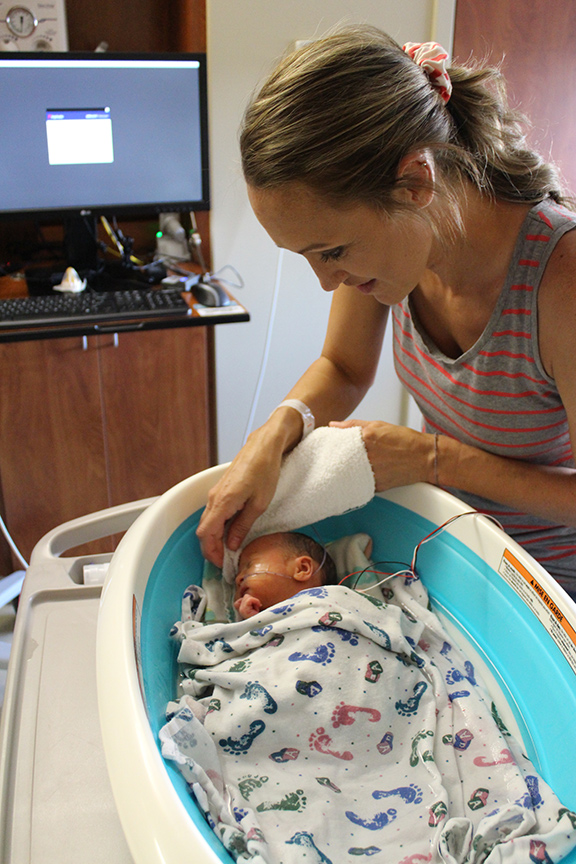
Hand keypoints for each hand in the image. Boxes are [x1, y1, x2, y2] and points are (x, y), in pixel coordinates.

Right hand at [196, 426, 285, 566]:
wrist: (264, 447)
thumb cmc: (265, 470)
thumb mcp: (259, 504)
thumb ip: (243, 525)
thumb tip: (232, 544)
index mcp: (223, 502)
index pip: (207, 534)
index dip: (211, 552)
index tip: (221, 564)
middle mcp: (214, 498)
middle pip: (204, 530)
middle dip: (211, 549)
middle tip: (224, 562)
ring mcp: (216, 493)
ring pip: (208, 522)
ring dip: (215, 538)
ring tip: (229, 550)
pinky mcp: (221, 490)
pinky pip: (214, 513)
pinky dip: (218, 526)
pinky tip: (230, 532)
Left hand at [329, 419, 434, 490]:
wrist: (425, 457)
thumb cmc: (404, 440)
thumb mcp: (379, 425)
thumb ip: (353, 425)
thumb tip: (333, 424)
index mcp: (366, 438)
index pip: (337, 442)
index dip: (329, 444)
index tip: (324, 444)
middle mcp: (367, 456)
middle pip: (340, 459)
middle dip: (335, 458)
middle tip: (332, 457)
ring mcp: (372, 472)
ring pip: (348, 473)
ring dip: (344, 470)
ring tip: (345, 466)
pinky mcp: (376, 486)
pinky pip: (359, 483)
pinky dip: (357, 478)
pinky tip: (359, 474)